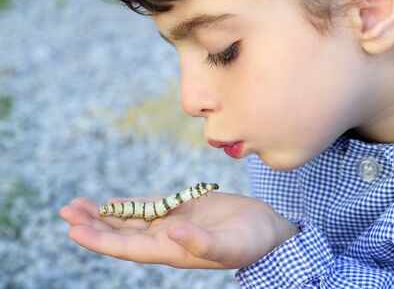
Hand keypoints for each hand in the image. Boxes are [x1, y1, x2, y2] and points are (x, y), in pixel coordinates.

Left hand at [60, 192, 298, 268]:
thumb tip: (171, 232)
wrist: (266, 229)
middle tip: (66, 210)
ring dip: (104, 213)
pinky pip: (148, 207)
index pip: (127, 248)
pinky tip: (111, 203)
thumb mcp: (230, 245)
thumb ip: (201, 242)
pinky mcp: (181, 209)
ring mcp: (172, 223)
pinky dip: (128, 205)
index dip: (100, 240)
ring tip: (77, 205)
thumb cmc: (252, 241)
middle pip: (121, 233)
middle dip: (93, 224)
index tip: (73, 229)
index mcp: (172, 251)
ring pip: (130, 219)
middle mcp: (166, 239)